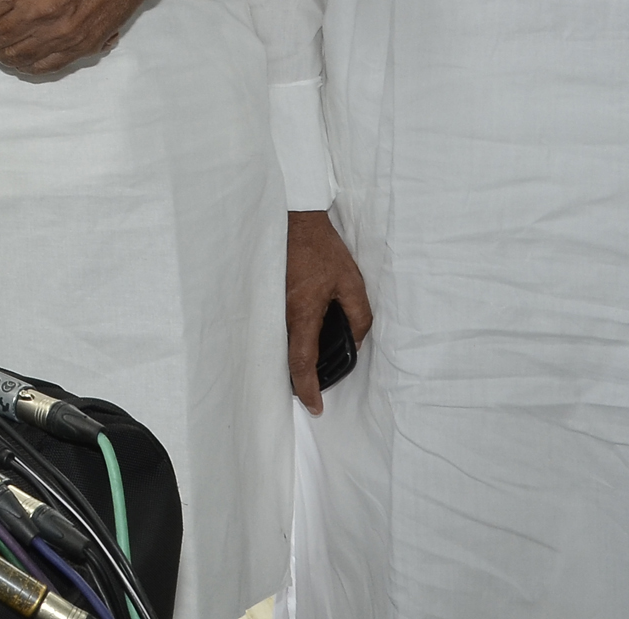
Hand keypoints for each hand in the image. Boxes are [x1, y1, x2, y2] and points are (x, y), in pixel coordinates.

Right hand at [286, 209, 371, 413]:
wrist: (295, 221)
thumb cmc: (323, 250)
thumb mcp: (352, 283)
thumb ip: (358, 316)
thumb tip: (354, 341)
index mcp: (302, 312)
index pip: (302, 361)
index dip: (308, 388)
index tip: (315, 408)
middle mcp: (281, 313)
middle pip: (289, 356)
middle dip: (302, 378)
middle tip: (316, 392)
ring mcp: (271, 306)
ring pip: (282, 343)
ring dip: (296, 360)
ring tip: (312, 369)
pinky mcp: (269, 298)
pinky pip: (278, 328)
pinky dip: (290, 341)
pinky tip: (303, 341)